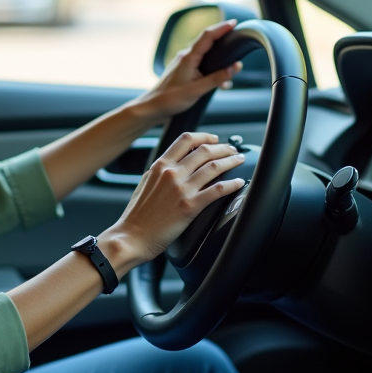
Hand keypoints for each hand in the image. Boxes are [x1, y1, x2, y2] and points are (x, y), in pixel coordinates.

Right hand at [100, 132, 245, 272]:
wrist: (132, 236)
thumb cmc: (137, 215)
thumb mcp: (146, 183)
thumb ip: (161, 171)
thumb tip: (176, 164)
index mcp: (160, 165)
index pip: (186, 140)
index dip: (204, 136)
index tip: (214, 139)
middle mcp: (172, 173)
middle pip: (204, 150)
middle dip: (223, 148)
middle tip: (232, 150)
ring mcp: (181, 189)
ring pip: (214, 167)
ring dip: (231, 161)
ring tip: (239, 161)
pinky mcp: (190, 206)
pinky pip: (218, 190)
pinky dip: (232, 184)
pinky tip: (239, 183)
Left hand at [136, 20, 241, 124]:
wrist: (153, 107)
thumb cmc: (172, 99)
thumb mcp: (198, 90)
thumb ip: (218, 78)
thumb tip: (236, 66)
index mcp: (188, 57)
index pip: (207, 36)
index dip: (221, 28)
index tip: (234, 22)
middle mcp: (185, 56)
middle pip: (206, 40)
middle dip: (222, 36)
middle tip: (236, 36)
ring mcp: (184, 62)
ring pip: (204, 52)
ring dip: (218, 54)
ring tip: (231, 60)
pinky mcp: (184, 70)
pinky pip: (200, 61)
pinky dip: (211, 65)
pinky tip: (219, 80)